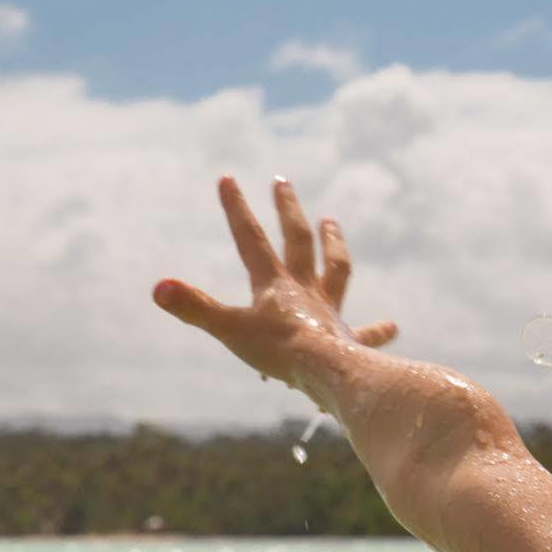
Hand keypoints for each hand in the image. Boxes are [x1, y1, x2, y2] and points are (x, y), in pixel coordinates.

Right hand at [153, 175, 399, 390]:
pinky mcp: (350, 340)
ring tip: (332, 222)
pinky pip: (366, 334)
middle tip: (282, 182)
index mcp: (274, 285)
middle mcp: (304, 290)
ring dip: (333, 244)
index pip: (250, 240)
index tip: (227, 177)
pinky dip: (378, 331)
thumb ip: (194, 308)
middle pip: (298, 240)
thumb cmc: (279, 352)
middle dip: (287, 210)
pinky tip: (393, 327)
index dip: (236, 209)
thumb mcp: (230, 330)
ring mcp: (329, 312)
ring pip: (334, 269)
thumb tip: (158, 287)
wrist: (328, 373)